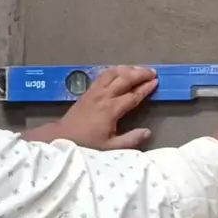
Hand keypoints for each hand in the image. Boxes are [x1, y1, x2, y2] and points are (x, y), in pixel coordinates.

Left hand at [23, 66, 157, 148]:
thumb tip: (147, 132)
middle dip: (140, 74)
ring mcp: (94, 92)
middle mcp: (103, 96)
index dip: (145, 88)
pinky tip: (119, 71)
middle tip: (152, 72)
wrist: (62, 137)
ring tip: (138, 69)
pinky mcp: (87, 91)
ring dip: (127, 69)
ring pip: (112, 73)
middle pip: (124, 79)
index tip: (156, 82)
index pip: (133, 95)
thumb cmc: (86, 144)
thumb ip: (130, 140)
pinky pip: (102, 75)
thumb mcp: (110, 148)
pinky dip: (114, 71)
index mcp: (111, 109)